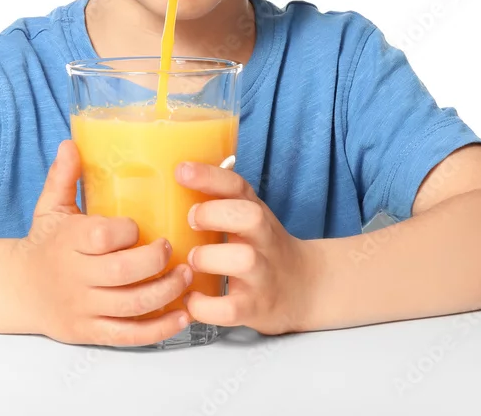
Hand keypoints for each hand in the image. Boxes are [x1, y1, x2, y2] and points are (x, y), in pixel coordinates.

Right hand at [14, 140, 192, 346]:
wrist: (19, 290)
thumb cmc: (45, 243)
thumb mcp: (50, 207)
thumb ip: (63, 177)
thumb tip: (71, 143)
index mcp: (68, 241)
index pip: (101, 236)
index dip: (127, 231)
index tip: (141, 227)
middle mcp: (75, 276)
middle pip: (122, 272)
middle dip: (156, 261)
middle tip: (175, 250)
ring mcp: (83, 307)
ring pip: (131, 304)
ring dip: (166, 292)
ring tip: (187, 276)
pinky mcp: (91, 332)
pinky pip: (129, 335)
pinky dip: (159, 329)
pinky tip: (182, 316)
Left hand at [175, 160, 310, 334]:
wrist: (305, 288)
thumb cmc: (262, 248)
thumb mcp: (249, 218)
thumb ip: (221, 200)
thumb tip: (175, 177)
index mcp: (256, 213)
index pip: (237, 186)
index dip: (209, 175)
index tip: (181, 171)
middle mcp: (263, 240)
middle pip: (250, 215)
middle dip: (214, 213)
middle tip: (191, 221)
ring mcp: (262, 275)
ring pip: (244, 260)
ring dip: (209, 258)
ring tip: (191, 262)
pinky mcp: (255, 308)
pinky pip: (230, 309)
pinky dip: (205, 306)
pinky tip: (191, 299)